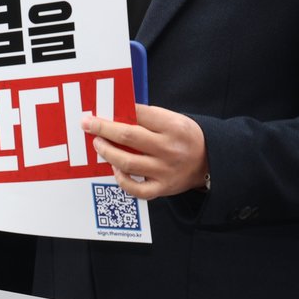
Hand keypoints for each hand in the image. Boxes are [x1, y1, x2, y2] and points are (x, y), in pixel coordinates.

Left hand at [84, 104, 208, 199]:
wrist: (211, 161)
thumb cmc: (184, 137)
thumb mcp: (174, 120)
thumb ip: (148, 117)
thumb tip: (113, 113)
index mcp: (174, 127)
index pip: (138, 114)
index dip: (115, 110)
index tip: (97, 110)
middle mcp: (170, 149)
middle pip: (128, 136)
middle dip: (102, 128)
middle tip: (87, 124)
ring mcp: (166, 171)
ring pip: (126, 162)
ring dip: (106, 152)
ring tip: (98, 144)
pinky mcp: (163, 188)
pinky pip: (135, 188)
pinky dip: (121, 179)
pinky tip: (115, 169)